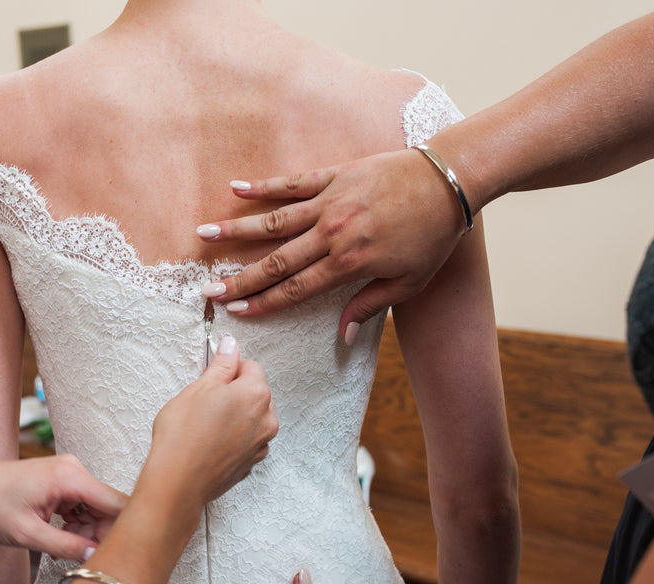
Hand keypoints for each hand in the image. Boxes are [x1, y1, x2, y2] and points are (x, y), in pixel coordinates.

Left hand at [0, 453, 127, 561]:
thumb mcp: (28, 534)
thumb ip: (66, 546)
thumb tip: (97, 557)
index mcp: (70, 477)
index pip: (117, 503)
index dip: (125, 530)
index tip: (121, 555)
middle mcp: (75, 469)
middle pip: (109, 507)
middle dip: (101, 535)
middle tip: (84, 560)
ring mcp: (71, 472)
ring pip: (98, 508)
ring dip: (88, 532)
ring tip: (63, 550)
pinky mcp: (65, 479)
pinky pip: (84, 505)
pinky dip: (78, 524)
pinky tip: (61, 538)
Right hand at [145, 335, 277, 506]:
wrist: (177, 482)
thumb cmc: (183, 435)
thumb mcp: (199, 388)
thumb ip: (222, 365)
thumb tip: (231, 346)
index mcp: (256, 395)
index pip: (250, 367)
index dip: (228, 369)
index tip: (211, 378)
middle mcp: (266, 420)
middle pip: (255, 392)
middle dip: (234, 392)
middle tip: (204, 401)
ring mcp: (260, 445)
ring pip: (252, 418)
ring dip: (235, 415)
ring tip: (205, 424)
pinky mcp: (250, 463)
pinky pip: (246, 440)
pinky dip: (234, 437)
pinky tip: (210, 442)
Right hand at [199, 149, 471, 340]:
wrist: (449, 181)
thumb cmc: (432, 235)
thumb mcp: (408, 282)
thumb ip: (368, 306)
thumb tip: (339, 336)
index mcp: (349, 263)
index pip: (296, 289)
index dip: (263, 303)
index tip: (236, 312)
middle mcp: (332, 233)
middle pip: (276, 261)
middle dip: (239, 278)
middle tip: (208, 289)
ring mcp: (329, 202)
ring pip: (274, 220)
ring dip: (236, 230)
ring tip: (204, 236)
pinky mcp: (334, 176)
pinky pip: (292, 183)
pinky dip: (263, 186)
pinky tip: (235, 189)